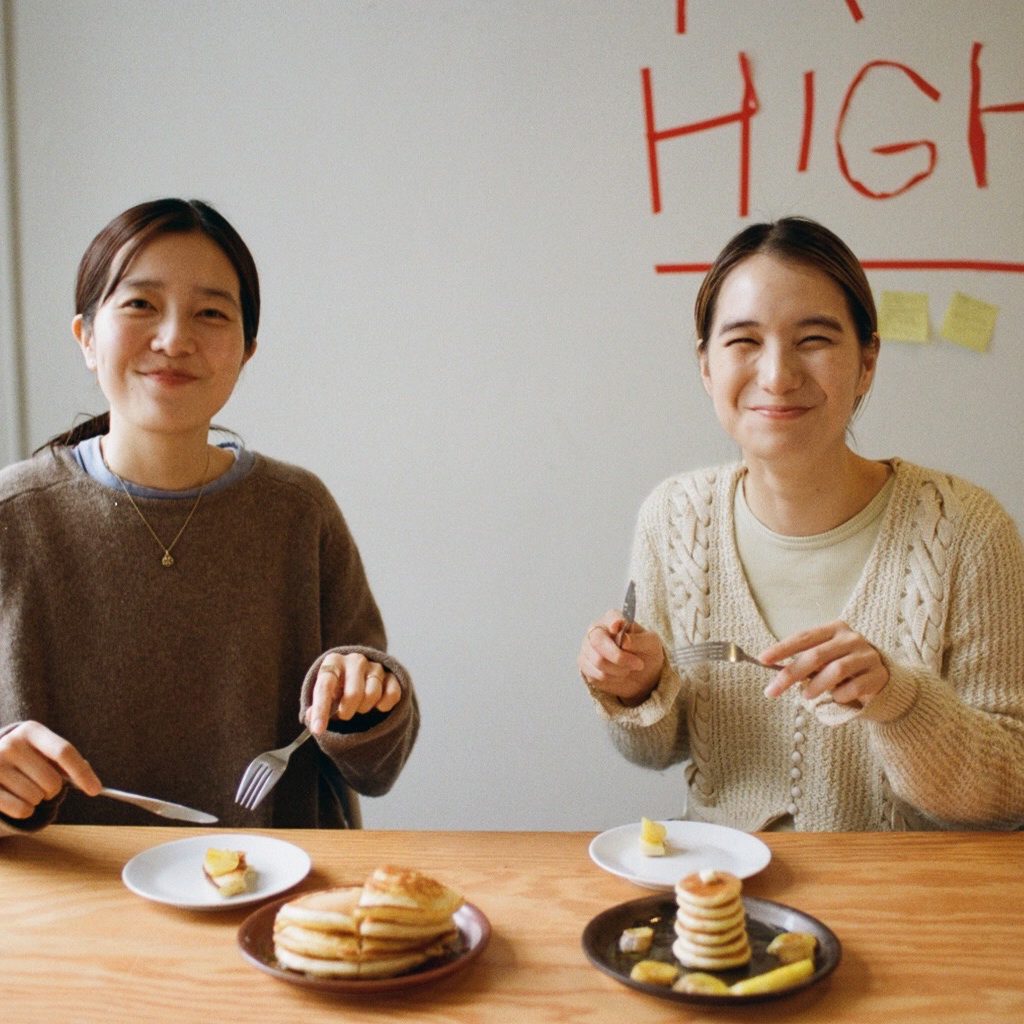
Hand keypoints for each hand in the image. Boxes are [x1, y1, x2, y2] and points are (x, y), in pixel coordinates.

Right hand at [0, 721, 101, 819]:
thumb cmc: (25, 757)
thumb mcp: (43, 749)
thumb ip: (66, 761)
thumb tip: (92, 784)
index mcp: (31, 730)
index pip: (64, 752)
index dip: (83, 773)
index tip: (96, 790)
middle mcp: (11, 744)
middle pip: (52, 780)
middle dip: (54, 789)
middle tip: (42, 783)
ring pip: (36, 797)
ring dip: (37, 799)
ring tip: (24, 787)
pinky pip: (22, 810)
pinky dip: (26, 811)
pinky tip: (16, 799)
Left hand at [306, 653, 402, 734]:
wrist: (359, 676)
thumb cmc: (336, 689)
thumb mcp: (323, 696)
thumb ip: (315, 709)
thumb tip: (311, 719)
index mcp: (333, 662)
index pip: (325, 686)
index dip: (321, 710)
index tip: (318, 730)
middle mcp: (355, 660)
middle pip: (353, 694)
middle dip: (347, 711)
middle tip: (344, 714)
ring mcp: (375, 666)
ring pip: (373, 695)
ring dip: (365, 708)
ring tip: (359, 706)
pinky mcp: (391, 674)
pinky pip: (392, 695)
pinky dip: (383, 706)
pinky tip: (376, 705)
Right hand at [578, 610, 664, 705]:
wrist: (642, 675)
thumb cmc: (645, 654)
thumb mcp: (652, 644)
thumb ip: (640, 640)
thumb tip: (625, 640)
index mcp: (613, 619)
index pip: (611, 617)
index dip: (613, 622)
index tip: (617, 628)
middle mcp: (597, 630)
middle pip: (598, 641)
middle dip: (619, 657)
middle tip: (637, 664)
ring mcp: (588, 648)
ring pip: (598, 661)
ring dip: (619, 671)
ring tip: (629, 669)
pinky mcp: (585, 666)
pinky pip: (595, 675)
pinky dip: (612, 679)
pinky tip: (618, 675)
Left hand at [759, 621, 889, 705]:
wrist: (882, 678)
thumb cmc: (844, 666)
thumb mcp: (824, 659)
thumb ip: (805, 660)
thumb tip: (773, 670)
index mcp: (834, 628)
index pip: (803, 637)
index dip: (782, 648)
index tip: (762, 659)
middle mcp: (851, 638)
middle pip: (816, 655)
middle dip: (791, 674)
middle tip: (773, 690)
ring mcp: (867, 656)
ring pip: (836, 670)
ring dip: (815, 686)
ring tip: (806, 695)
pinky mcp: (879, 675)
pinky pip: (854, 687)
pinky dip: (839, 695)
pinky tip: (836, 697)